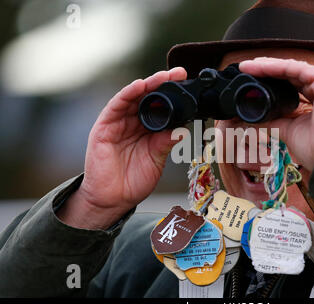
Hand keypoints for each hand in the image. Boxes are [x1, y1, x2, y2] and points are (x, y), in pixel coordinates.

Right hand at [57, 67, 186, 229]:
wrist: (113, 199)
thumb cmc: (134, 180)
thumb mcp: (156, 159)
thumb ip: (166, 142)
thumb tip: (183, 129)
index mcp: (147, 129)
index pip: (160, 105)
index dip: (173, 93)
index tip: (188, 83)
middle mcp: (133, 122)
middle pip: (148, 97)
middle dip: (163, 83)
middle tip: (179, 73)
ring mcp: (118, 123)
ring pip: (133, 97)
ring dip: (148, 84)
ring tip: (163, 76)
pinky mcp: (105, 126)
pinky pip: (115, 106)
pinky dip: (127, 94)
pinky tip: (139, 86)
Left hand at [239, 57, 313, 170]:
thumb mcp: (286, 130)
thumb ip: (272, 121)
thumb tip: (252, 118)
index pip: (289, 84)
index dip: (270, 80)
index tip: (249, 80)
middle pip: (290, 73)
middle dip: (266, 70)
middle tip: (246, 68)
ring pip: (292, 68)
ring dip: (269, 66)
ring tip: (249, 66)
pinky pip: (298, 69)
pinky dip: (278, 67)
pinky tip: (261, 67)